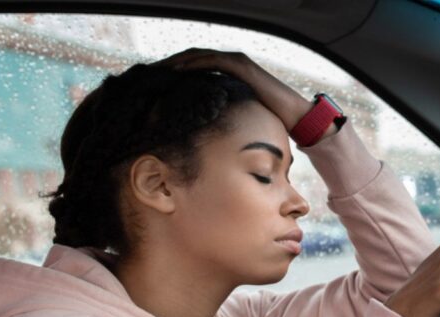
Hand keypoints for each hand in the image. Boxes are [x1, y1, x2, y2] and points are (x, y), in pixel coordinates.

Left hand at [155, 48, 333, 138]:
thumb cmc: (268, 121)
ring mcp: (235, 62)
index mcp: (226, 74)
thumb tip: (201, 136)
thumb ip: (221, 118)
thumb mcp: (236, 118)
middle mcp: (229, 63)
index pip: (193, 68)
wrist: (293, 117)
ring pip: (197, 56)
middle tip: (145, 74)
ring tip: (155, 71)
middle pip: (190, 59)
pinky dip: (192, 64)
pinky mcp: (240, 65)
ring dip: (175, 62)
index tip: (152, 84)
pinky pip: (211, 61)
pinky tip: (176, 72)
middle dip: (167, 65)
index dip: (172, 73)